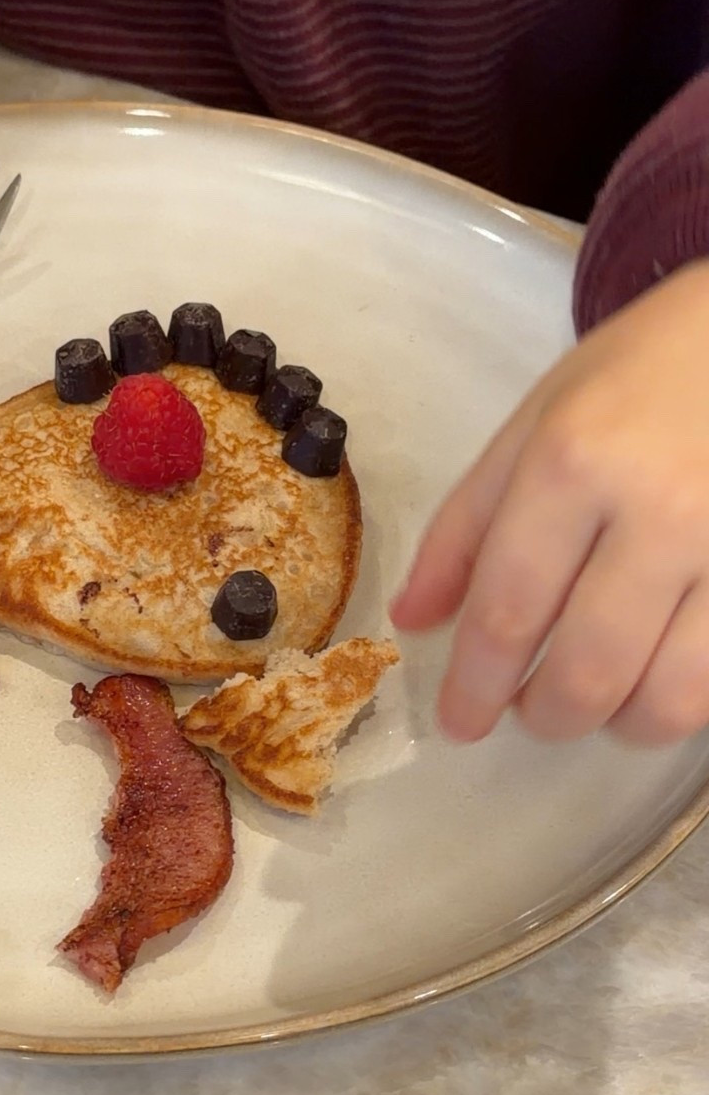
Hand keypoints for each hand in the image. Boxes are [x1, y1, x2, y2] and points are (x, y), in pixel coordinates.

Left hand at [391, 260, 708, 746]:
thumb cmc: (645, 371)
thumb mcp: (540, 420)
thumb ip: (468, 523)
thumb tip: (414, 620)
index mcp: (575, 463)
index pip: (508, 610)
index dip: (476, 686)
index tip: (460, 723)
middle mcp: (659, 511)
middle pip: (586, 669)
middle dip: (546, 715)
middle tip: (533, 712)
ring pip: (669, 697)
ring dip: (621, 723)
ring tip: (603, 701)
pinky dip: (684, 696)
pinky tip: (662, 671)